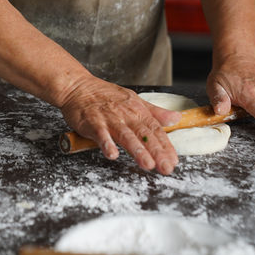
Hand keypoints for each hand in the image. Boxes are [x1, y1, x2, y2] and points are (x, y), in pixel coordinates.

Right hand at [59, 76, 180, 174]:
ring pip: (126, 135)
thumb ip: (155, 112)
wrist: (78, 87)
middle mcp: (126, 114)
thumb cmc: (104, 96)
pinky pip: (101, 134)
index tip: (173, 160)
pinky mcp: (93, 122)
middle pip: (144, 134)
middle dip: (157, 152)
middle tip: (166, 168)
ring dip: (137, 150)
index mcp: (137, 110)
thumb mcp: (134, 100)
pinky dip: (106, 143)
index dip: (166, 146)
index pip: (155, 130)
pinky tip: (112, 154)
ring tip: (147, 164)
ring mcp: (109, 118)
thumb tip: (176, 118)